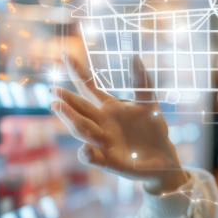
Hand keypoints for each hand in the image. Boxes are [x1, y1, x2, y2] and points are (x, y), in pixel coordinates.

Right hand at [50, 54, 187, 193]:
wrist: (164, 158)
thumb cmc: (153, 130)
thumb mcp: (148, 103)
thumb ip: (141, 82)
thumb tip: (134, 56)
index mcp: (109, 107)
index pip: (88, 88)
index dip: (78, 72)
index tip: (66, 56)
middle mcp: (102, 123)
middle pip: (81, 109)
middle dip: (67, 100)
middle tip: (53, 90)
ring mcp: (103, 142)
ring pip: (82, 129)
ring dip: (70, 119)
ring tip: (58, 107)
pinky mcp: (109, 161)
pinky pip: (94, 158)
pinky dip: (88, 154)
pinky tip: (85, 149)